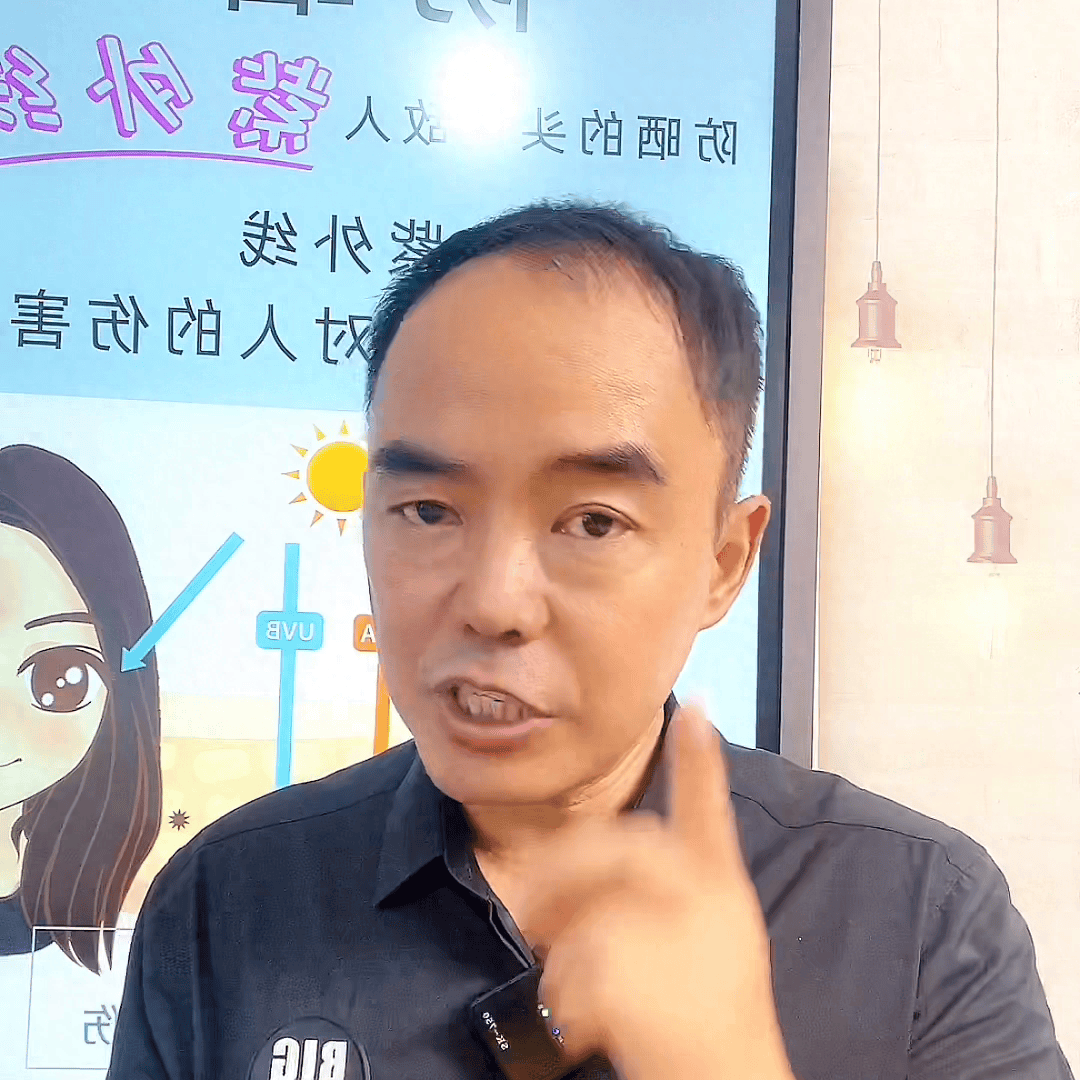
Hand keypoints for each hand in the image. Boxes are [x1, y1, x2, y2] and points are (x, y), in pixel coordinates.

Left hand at [524, 706, 794, 1079]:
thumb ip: (681, 880)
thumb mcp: (719, 929)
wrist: (727, 1076)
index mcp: (716, 879)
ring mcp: (658, 928)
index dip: (701, 757)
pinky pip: (564, 968)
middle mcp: (693, 892)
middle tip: (538, 920)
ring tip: (580, 988)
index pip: (708, 804)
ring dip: (562, 954)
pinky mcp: (620, 969)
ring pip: (575, 916)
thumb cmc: (716, 1003)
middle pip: (606, 851)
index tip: (697, 710)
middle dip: (562, 879)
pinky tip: (587, 1024)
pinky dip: (563, 1002)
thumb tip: (622, 849)